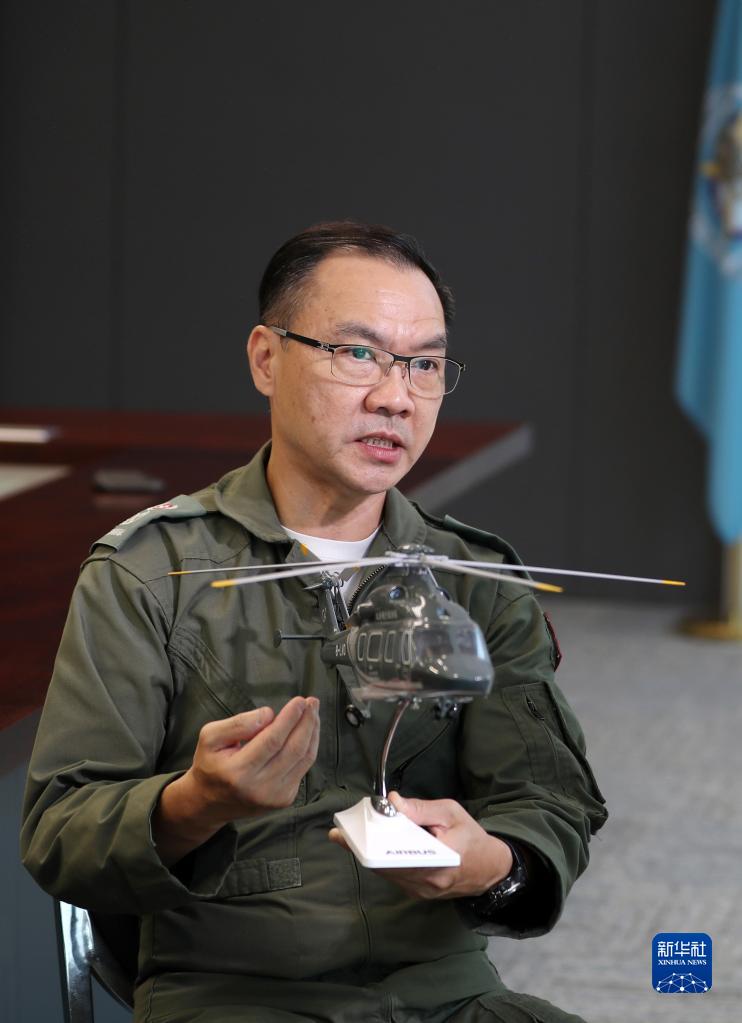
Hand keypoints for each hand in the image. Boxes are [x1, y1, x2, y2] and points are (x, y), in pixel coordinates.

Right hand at [154, 696, 319, 863]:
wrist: (209, 802)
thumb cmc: (210, 764)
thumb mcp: (210, 736)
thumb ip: (238, 724)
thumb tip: (269, 715)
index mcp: (238, 771)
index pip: (273, 740)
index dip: (290, 718)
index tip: (299, 700)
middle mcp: (259, 787)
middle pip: (294, 749)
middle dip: (307, 722)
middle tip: (312, 702)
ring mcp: (274, 796)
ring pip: (304, 759)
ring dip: (313, 733)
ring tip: (313, 713)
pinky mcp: (284, 799)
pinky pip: (303, 768)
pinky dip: (309, 747)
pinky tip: (307, 732)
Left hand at [329, 792, 511, 899]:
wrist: (490, 869)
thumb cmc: (471, 837)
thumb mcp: (451, 813)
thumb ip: (421, 809)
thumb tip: (393, 802)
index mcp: (439, 860)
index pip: (398, 854)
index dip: (374, 843)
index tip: (356, 831)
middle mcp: (427, 882)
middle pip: (385, 866)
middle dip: (363, 848)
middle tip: (342, 833)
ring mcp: (421, 891)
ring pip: (386, 873)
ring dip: (368, 855)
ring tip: (349, 838)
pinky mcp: (418, 893)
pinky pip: (392, 877)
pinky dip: (380, 862)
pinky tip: (370, 849)